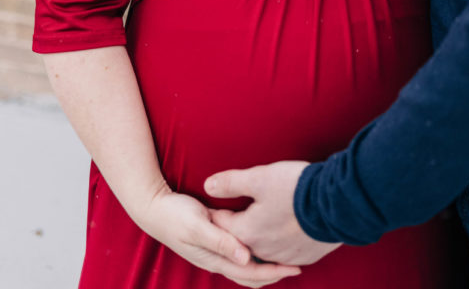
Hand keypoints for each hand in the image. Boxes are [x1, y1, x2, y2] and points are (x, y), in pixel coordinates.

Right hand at [137, 185, 301, 285]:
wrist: (154, 209)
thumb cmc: (175, 215)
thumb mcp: (198, 226)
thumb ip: (221, 241)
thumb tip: (246, 258)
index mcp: (216, 259)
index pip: (251, 274)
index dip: (273, 273)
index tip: (294, 268)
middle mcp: (218, 259)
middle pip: (251, 276)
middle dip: (274, 273)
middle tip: (297, 265)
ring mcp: (216, 252)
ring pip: (246, 268)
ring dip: (265, 267)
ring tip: (286, 258)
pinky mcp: (215, 242)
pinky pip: (240, 255)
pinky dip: (255, 256)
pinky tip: (264, 244)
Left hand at [205, 161, 340, 266]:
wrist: (336, 204)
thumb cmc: (295, 189)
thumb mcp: (259, 178)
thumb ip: (231, 183)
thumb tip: (208, 185)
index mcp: (248, 232)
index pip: (222, 223)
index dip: (218, 211)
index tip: (216, 203)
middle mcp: (262, 250)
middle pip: (243, 238)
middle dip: (239, 225)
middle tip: (239, 210)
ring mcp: (284, 256)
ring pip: (265, 247)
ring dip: (262, 234)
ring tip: (265, 218)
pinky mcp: (304, 256)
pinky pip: (285, 252)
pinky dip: (282, 241)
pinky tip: (286, 229)